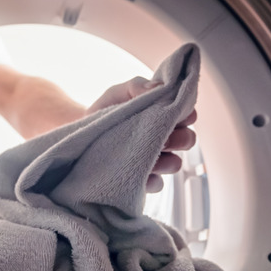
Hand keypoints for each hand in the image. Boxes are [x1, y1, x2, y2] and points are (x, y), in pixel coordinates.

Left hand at [87, 77, 196, 192]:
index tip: (173, 112)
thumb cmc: (104, 111)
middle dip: (178, 136)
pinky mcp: (144, 182)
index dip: (185, 114)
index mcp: (164, 116)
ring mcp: (156, 162)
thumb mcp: (118, 92)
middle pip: (189, 140)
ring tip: (141, 151)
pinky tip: (132, 169)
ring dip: (163, 158)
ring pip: (175, 164)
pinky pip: (157, 184)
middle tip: (159, 133)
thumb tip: (159, 87)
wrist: (81, 133)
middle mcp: (165, 139)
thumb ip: (138, 86)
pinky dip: (148, 178)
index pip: (189, 115)